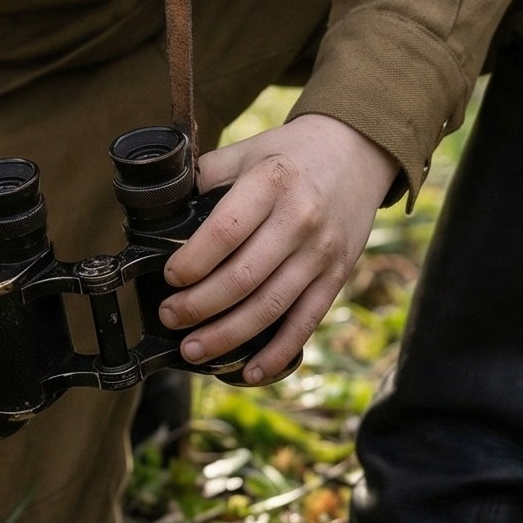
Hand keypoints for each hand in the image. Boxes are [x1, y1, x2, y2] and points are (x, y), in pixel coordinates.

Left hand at [156, 114, 395, 384]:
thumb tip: (164, 214)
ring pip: (270, 306)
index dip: (193, 261)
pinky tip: (250, 372)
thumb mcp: (247, 150)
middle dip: (199, 305)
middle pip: (244, 276)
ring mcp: (321, 252)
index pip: (226, 230)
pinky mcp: (337, 275)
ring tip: (193, 350)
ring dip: (228, 336)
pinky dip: (278, 352)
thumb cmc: (289, 155)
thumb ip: (207, 177)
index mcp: (271, 182)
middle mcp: (300, 219)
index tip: (169, 277)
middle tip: (170, 317)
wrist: (357, 151)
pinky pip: (306, 321)